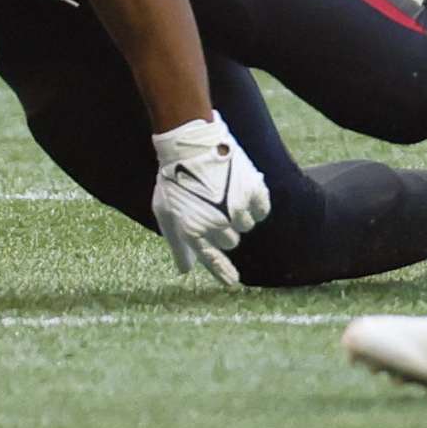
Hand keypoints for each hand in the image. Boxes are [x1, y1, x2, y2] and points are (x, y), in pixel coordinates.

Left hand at [150, 113, 271, 284]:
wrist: (190, 144)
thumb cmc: (174, 178)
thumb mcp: (166, 212)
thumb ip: (177, 243)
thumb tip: (185, 270)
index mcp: (192, 231)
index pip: (212, 260)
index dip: (223, 273)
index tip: (232, 282)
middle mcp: (215, 224)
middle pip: (230, 241)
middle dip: (224, 229)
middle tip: (215, 208)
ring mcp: (235, 208)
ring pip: (245, 226)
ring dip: (238, 215)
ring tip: (225, 194)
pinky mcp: (251, 191)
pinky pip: (261, 210)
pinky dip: (255, 205)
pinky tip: (244, 193)